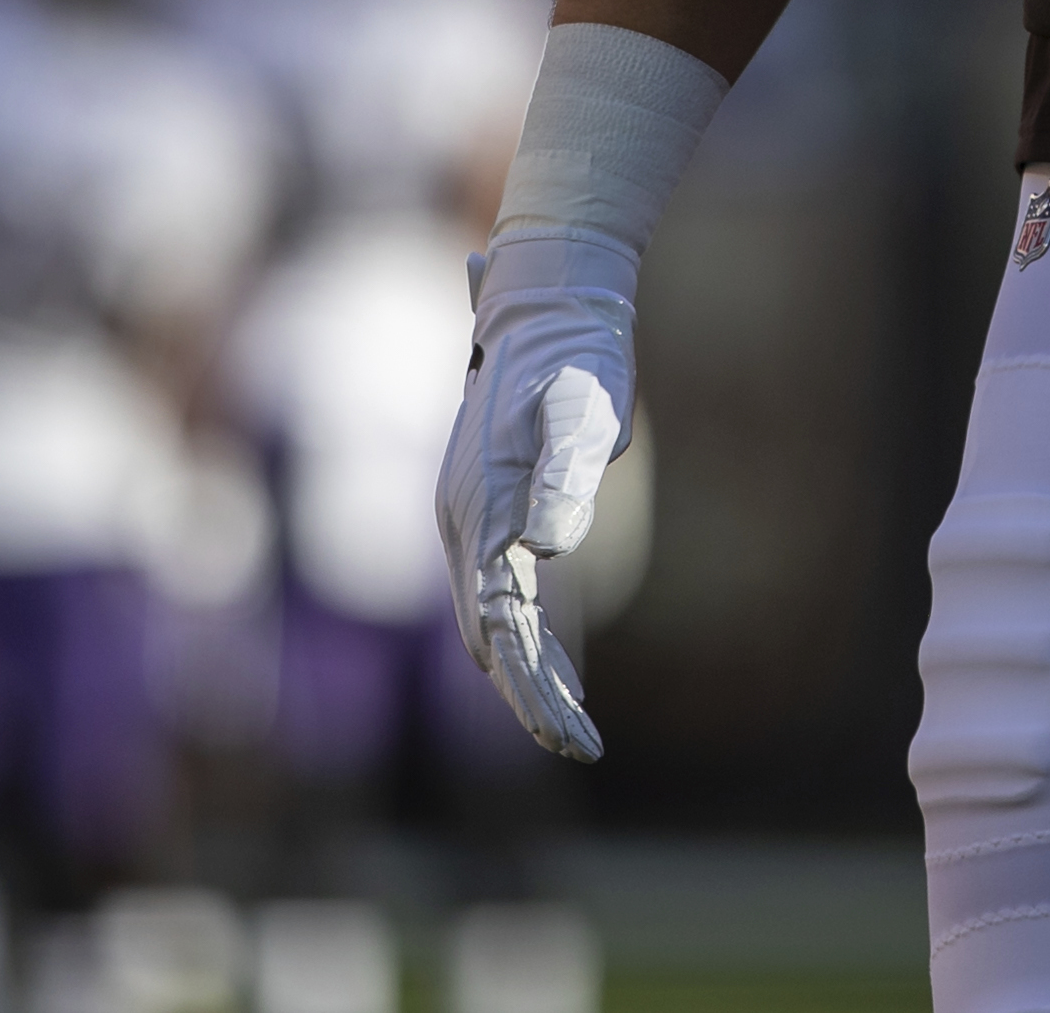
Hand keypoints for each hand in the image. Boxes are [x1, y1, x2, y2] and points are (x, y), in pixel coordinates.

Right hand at [441, 227, 638, 760]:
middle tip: (582, 747)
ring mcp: (469, 517)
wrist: (549, 302)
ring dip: (528, 677)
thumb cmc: (577, 355)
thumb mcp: (586, 410)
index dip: (531, 683)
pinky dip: (526, 640)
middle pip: (490, 634)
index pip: (501, 620)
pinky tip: (557, 671)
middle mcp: (462, 520)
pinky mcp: (485, 510)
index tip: (568, 732)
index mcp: (480, 506)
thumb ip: (567, 473)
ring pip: (492, 620)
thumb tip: (545, 545)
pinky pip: (500, 593)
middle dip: (531, 697)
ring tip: (575, 732)